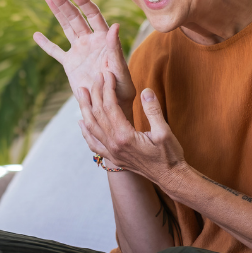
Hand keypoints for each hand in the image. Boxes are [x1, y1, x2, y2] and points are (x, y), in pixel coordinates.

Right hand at [34, 0, 135, 114]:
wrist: (110, 106)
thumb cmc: (121, 89)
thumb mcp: (119, 70)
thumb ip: (115, 49)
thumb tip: (116, 26)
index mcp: (104, 39)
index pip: (92, 14)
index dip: (82, 1)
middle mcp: (91, 41)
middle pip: (75, 17)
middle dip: (63, 2)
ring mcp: (79, 51)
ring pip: (65, 28)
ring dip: (56, 12)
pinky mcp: (70, 65)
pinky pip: (56, 52)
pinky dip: (46, 45)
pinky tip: (36, 35)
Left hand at [76, 71, 185, 186]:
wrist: (170, 178)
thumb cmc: (170, 155)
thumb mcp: (165, 132)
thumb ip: (153, 111)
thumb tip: (146, 91)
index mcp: (125, 137)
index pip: (110, 107)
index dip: (108, 89)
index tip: (108, 75)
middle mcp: (114, 145)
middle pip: (98, 115)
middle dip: (95, 94)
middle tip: (94, 78)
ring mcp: (112, 153)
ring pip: (92, 128)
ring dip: (85, 109)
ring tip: (81, 93)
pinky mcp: (114, 158)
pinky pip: (94, 144)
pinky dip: (86, 132)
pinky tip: (81, 122)